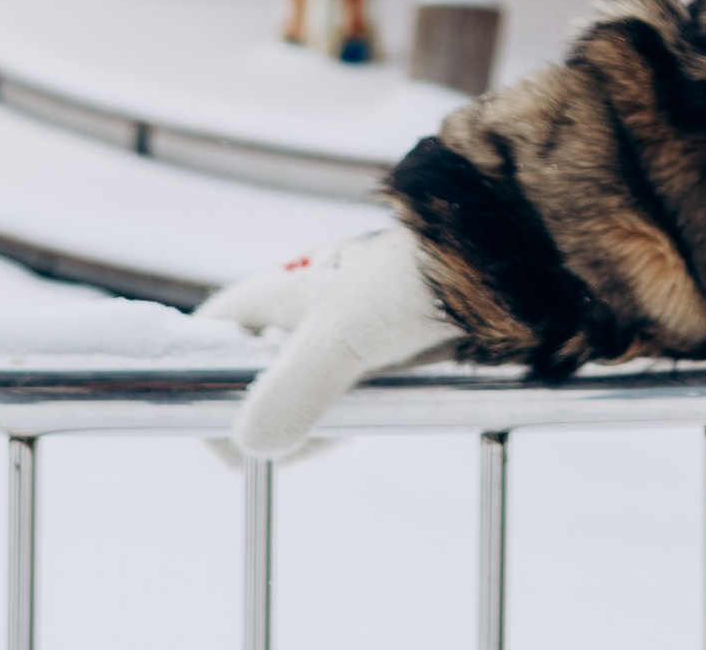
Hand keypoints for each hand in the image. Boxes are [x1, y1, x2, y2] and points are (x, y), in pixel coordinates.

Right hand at [196, 227, 457, 456]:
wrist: (503, 261)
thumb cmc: (414, 283)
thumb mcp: (344, 336)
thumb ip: (291, 390)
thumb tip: (253, 444)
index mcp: (278, 293)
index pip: (208, 337)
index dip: (202, 385)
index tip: (234, 426)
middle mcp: (302, 310)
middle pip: (250, 381)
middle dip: (274, 417)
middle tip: (319, 422)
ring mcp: (341, 332)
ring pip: (299, 396)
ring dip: (319, 419)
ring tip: (358, 409)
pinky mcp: (379, 352)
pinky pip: (342, 397)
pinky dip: (352, 413)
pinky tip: (382, 405)